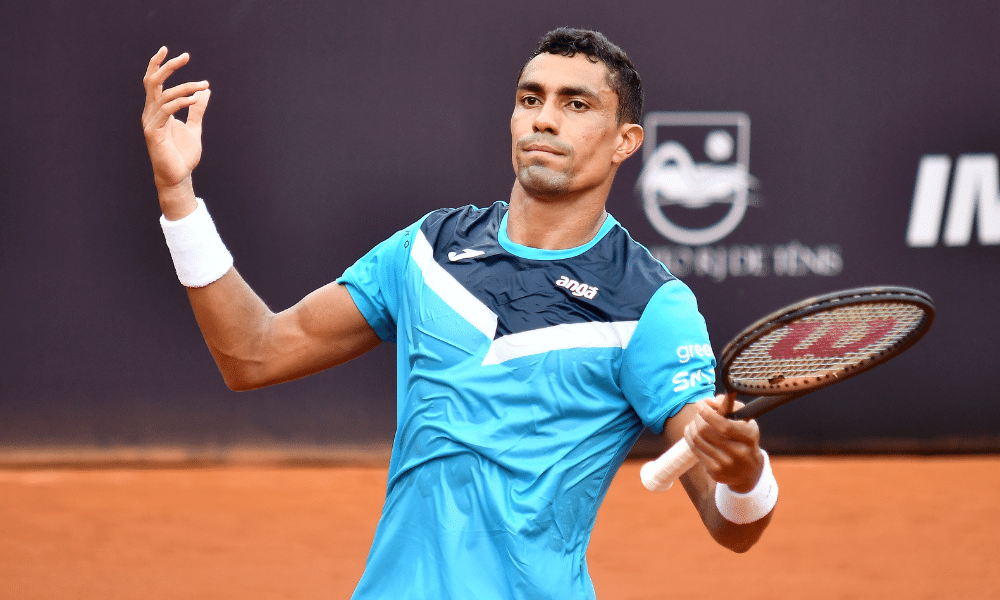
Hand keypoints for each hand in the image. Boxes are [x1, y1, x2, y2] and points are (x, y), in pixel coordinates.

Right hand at [141, 47, 210, 215]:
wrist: (179, 176)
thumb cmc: (183, 154)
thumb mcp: (194, 127)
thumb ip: (197, 109)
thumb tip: (205, 91)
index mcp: (157, 109)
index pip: (153, 82)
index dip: (158, 65)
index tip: (169, 51)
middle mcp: (150, 113)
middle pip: (153, 81)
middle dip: (168, 67)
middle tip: (186, 56)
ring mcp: (150, 122)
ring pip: (164, 95)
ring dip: (185, 87)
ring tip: (203, 85)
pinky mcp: (154, 132)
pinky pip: (167, 111)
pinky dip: (181, 102)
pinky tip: (194, 99)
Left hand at [683, 393, 763, 492]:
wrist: (750, 472)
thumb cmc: (745, 439)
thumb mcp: (746, 422)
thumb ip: (730, 407)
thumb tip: (710, 401)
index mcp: (749, 437)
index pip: (724, 425)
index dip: (708, 413)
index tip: (700, 403)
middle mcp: (739, 453)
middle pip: (706, 431)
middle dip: (698, 417)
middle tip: (698, 412)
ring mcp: (726, 464)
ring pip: (698, 440)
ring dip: (692, 426)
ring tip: (694, 421)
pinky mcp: (715, 472)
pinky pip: (696, 450)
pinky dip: (690, 437)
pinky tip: (691, 431)